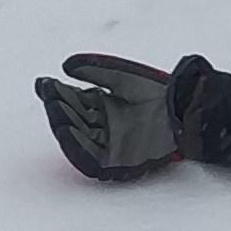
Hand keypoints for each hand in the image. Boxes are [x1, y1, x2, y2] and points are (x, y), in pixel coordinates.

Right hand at [38, 51, 191, 178]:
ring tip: (54, 108)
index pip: (73, 101)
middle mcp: (104, 127)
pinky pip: (89, 159)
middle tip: (49, 93)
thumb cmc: (160, 93)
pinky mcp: (116, 163)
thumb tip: (64, 66)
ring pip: (77, 138)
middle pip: (72, 119)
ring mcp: (109, 145)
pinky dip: (76, 146)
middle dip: (58, 107)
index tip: (43, 82)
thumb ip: (95, 70)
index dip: (57, 92)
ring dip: (62, 124)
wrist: (187, 111)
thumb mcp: (124, 76)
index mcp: (105, 106)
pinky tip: (66, 130)